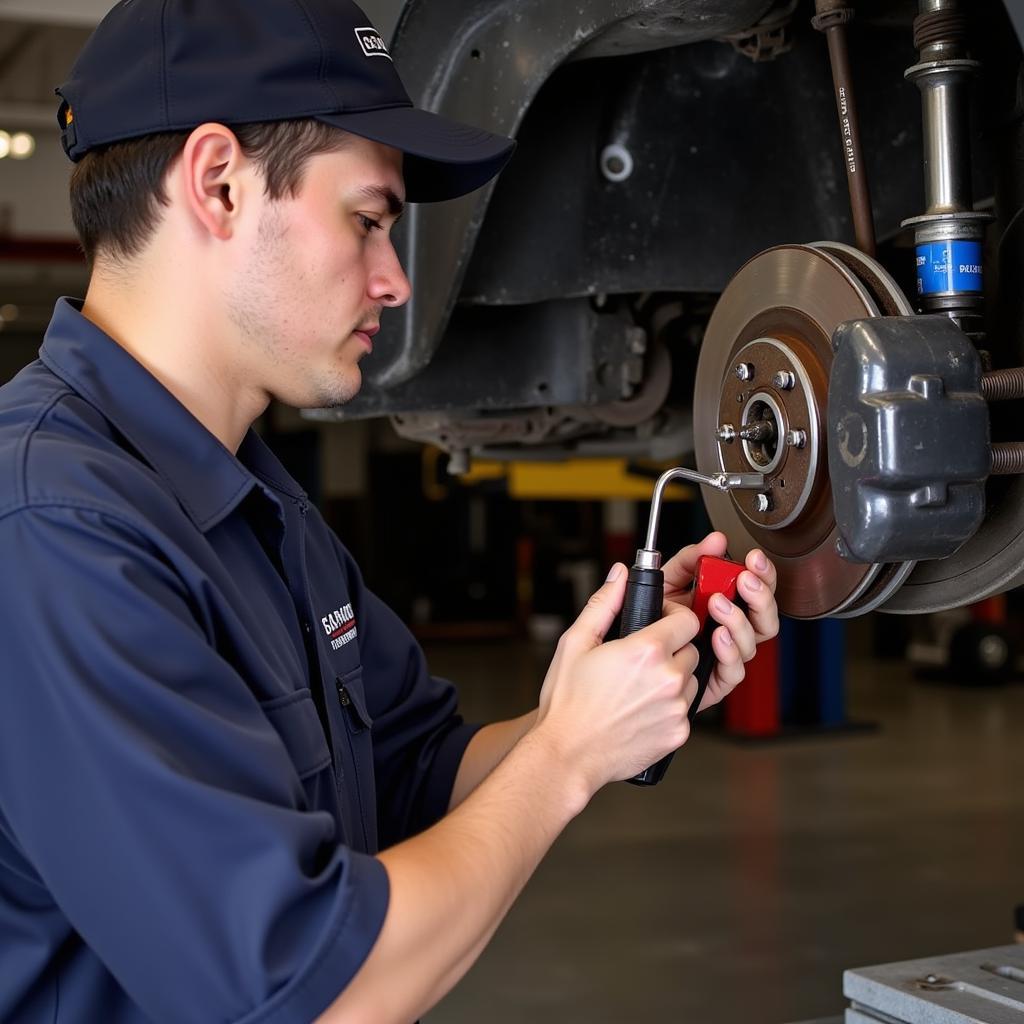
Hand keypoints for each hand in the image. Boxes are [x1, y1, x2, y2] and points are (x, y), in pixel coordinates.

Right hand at [535, 565, 700, 795]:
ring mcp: (677, 708)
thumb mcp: (576, 643)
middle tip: (642, 659)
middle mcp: (669, 678)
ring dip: (674, 677)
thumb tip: (620, 575)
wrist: (568, 754)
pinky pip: (686, 708)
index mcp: (646, 651)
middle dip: (673, 649)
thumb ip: (604, 603)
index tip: (659, 624)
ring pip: (692, 679)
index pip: (688, 619)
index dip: (674, 618)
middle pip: (692, 649)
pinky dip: (670, 706)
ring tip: (639, 686)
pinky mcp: (680, 733)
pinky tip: (641, 709)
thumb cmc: (568, 702)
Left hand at [660, 532, 779, 711]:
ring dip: (739, 619)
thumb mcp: (665, 582)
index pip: (758, 588)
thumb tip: (716, 540)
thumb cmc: (647, 621)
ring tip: (717, 604)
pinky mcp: (715, 680)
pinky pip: (734, 670)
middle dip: (760, 596)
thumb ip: (690, 560)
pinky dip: (729, 651)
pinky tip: (718, 636)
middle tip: (744, 580)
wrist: (625, 656)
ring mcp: (724, 655)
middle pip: (764, 617)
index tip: (753, 559)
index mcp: (722, 603)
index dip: (763, 573)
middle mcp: (729, 629)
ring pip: (753, 642)